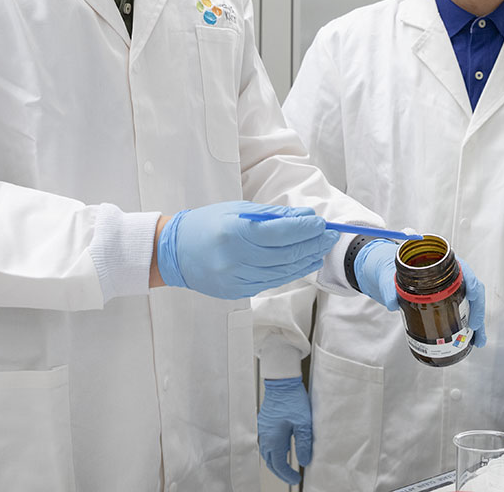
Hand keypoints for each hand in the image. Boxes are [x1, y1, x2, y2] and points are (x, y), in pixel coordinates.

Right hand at [156, 201, 339, 299]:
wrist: (175, 251)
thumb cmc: (206, 225)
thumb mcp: (236, 210)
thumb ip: (271, 215)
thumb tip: (303, 219)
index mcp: (233, 232)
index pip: (279, 233)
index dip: (304, 229)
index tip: (321, 223)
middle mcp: (235, 258)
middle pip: (284, 254)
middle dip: (311, 244)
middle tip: (328, 236)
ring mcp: (236, 279)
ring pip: (282, 272)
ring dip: (305, 261)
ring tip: (319, 250)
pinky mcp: (237, 292)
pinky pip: (271, 282)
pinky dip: (290, 273)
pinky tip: (301, 264)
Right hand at [258, 377, 311, 485]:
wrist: (282, 381)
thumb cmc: (292, 398)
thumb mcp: (303, 423)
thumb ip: (304, 444)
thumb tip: (304, 460)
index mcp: (273, 438)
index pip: (279, 464)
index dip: (287, 474)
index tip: (296, 478)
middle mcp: (265, 434)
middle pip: (269, 460)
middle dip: (279, 471)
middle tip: (291, 476)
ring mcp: (264, 427)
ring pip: (266, 451)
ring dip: (275, 460)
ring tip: (287, 464)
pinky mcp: (265, 421)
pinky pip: (266, 440)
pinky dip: (273, 449)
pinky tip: (283, 446)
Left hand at [354, 241, 486, 346]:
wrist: (388, 271)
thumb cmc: (392, 267)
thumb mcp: (389, 275)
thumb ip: (389, 288)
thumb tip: (392, 303)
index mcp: (440, 261)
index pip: (464, 271)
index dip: (472, 286)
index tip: (471, 299)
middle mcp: (450, 273)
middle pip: (472, 290)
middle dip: (478, 310)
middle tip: (476, 329)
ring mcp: (451, 287)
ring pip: (471, 303)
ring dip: (477, 321)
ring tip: (478, 340)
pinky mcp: (448, 299)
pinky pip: (464, 310)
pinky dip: (470, 324)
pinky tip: (471, 337)